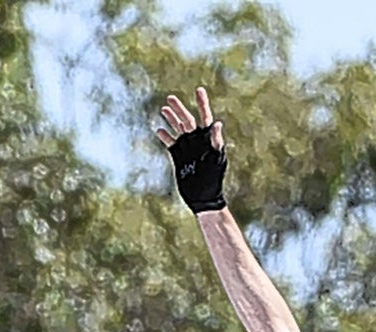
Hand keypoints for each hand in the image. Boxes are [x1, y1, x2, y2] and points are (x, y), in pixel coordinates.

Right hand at [158, 88, 227, 211]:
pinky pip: (170, 143)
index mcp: (208, 139)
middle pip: (188, 120)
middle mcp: (197, 141)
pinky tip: (159, 129)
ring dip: (171, 118)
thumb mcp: (216, 159)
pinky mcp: (178, 157)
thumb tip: (217, 124)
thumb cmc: (214, 178)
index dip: (202, 103)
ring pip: (178, 128)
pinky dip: (164, 136)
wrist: (203, 197)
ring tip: (163, 109)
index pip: (205, 117)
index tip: (199, 89)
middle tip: (171, 98)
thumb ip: (216, 141)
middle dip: (179, 109)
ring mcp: (187, 148)